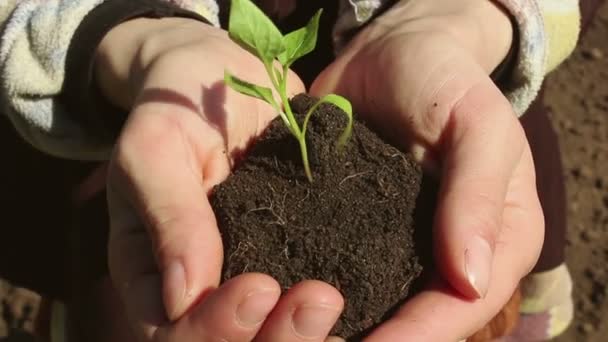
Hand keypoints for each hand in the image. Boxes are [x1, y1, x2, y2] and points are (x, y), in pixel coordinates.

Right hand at [99, 18, 343, 340]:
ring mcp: (250, 272)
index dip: (215, 328)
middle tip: (319, 301)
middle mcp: (203, 286)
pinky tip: (365, 299)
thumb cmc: (180, 105)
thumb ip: (167, 212)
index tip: (260, 288)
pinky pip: (308, 300)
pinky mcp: (294, 254)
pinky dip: (342, 313)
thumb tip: (183, 295)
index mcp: (152, 272)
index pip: (172, 331)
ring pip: (274, 332)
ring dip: (306, 332)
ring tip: (333, 299)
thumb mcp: (157, 146)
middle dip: (276, 338)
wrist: (227, 77)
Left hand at [311, 0, 543, 339]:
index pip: (461, 306)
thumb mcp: (476, 125)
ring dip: (337, 324)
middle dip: (375, 338)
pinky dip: (314, 287)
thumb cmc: (445, 78)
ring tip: (292, 330)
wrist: (391, 51)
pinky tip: (281, 299)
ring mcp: (397, 245)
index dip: (419, 335)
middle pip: (417, 319)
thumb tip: (473, 280)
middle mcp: (447, 254)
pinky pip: (337, 268)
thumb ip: (477, 196)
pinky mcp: (353, 228)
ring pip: (375, 303)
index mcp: (497, 240)